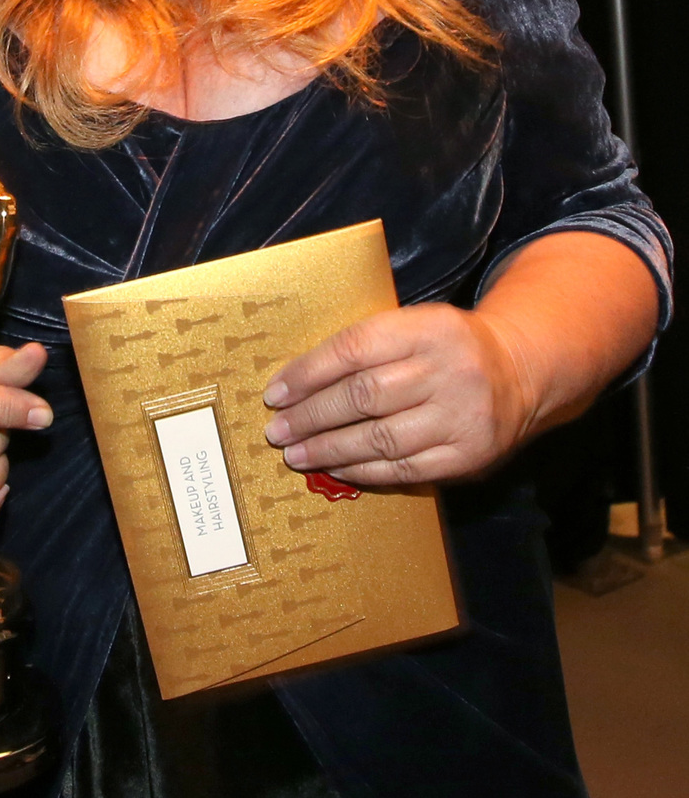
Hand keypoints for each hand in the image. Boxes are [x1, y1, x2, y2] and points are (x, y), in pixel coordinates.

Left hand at [262, 303, 536, 488]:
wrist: (521, 371)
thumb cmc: (448, 347)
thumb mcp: (416, 325)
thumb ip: (367, 346)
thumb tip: (297, 381)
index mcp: (428, 328)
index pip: (355, 348)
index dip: (309, 372)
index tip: (275, 393)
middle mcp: (448, 371)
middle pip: (363, 396)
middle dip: (312, 417)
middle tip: (277, 430)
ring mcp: (461, 417)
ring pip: (380, 438)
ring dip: (329, 450)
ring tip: (296, 454)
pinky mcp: (468, 456)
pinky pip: (405, 469)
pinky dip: (363, 471)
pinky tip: (335, 468)